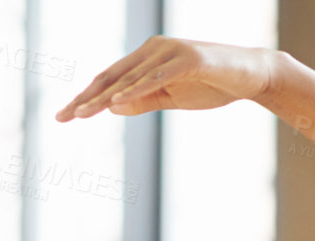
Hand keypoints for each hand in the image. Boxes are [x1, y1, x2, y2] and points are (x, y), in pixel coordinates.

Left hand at [56, 37, 280, 120]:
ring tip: (81, 113)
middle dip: (86, 98)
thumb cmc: (213, 85)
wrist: (252, 76)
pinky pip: (156, 77)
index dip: (86, 97)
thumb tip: (111, 107)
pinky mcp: (188, 59)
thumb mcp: (172, 98)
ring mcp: (170, 52)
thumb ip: (143, 101)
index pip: (110, 79)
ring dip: (103, 96)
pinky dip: (135, 89)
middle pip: (112, 76)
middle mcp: (153, 49)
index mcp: (147, 58)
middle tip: (62, 117)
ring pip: (129, 77)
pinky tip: (115, 102)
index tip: (65, 116)